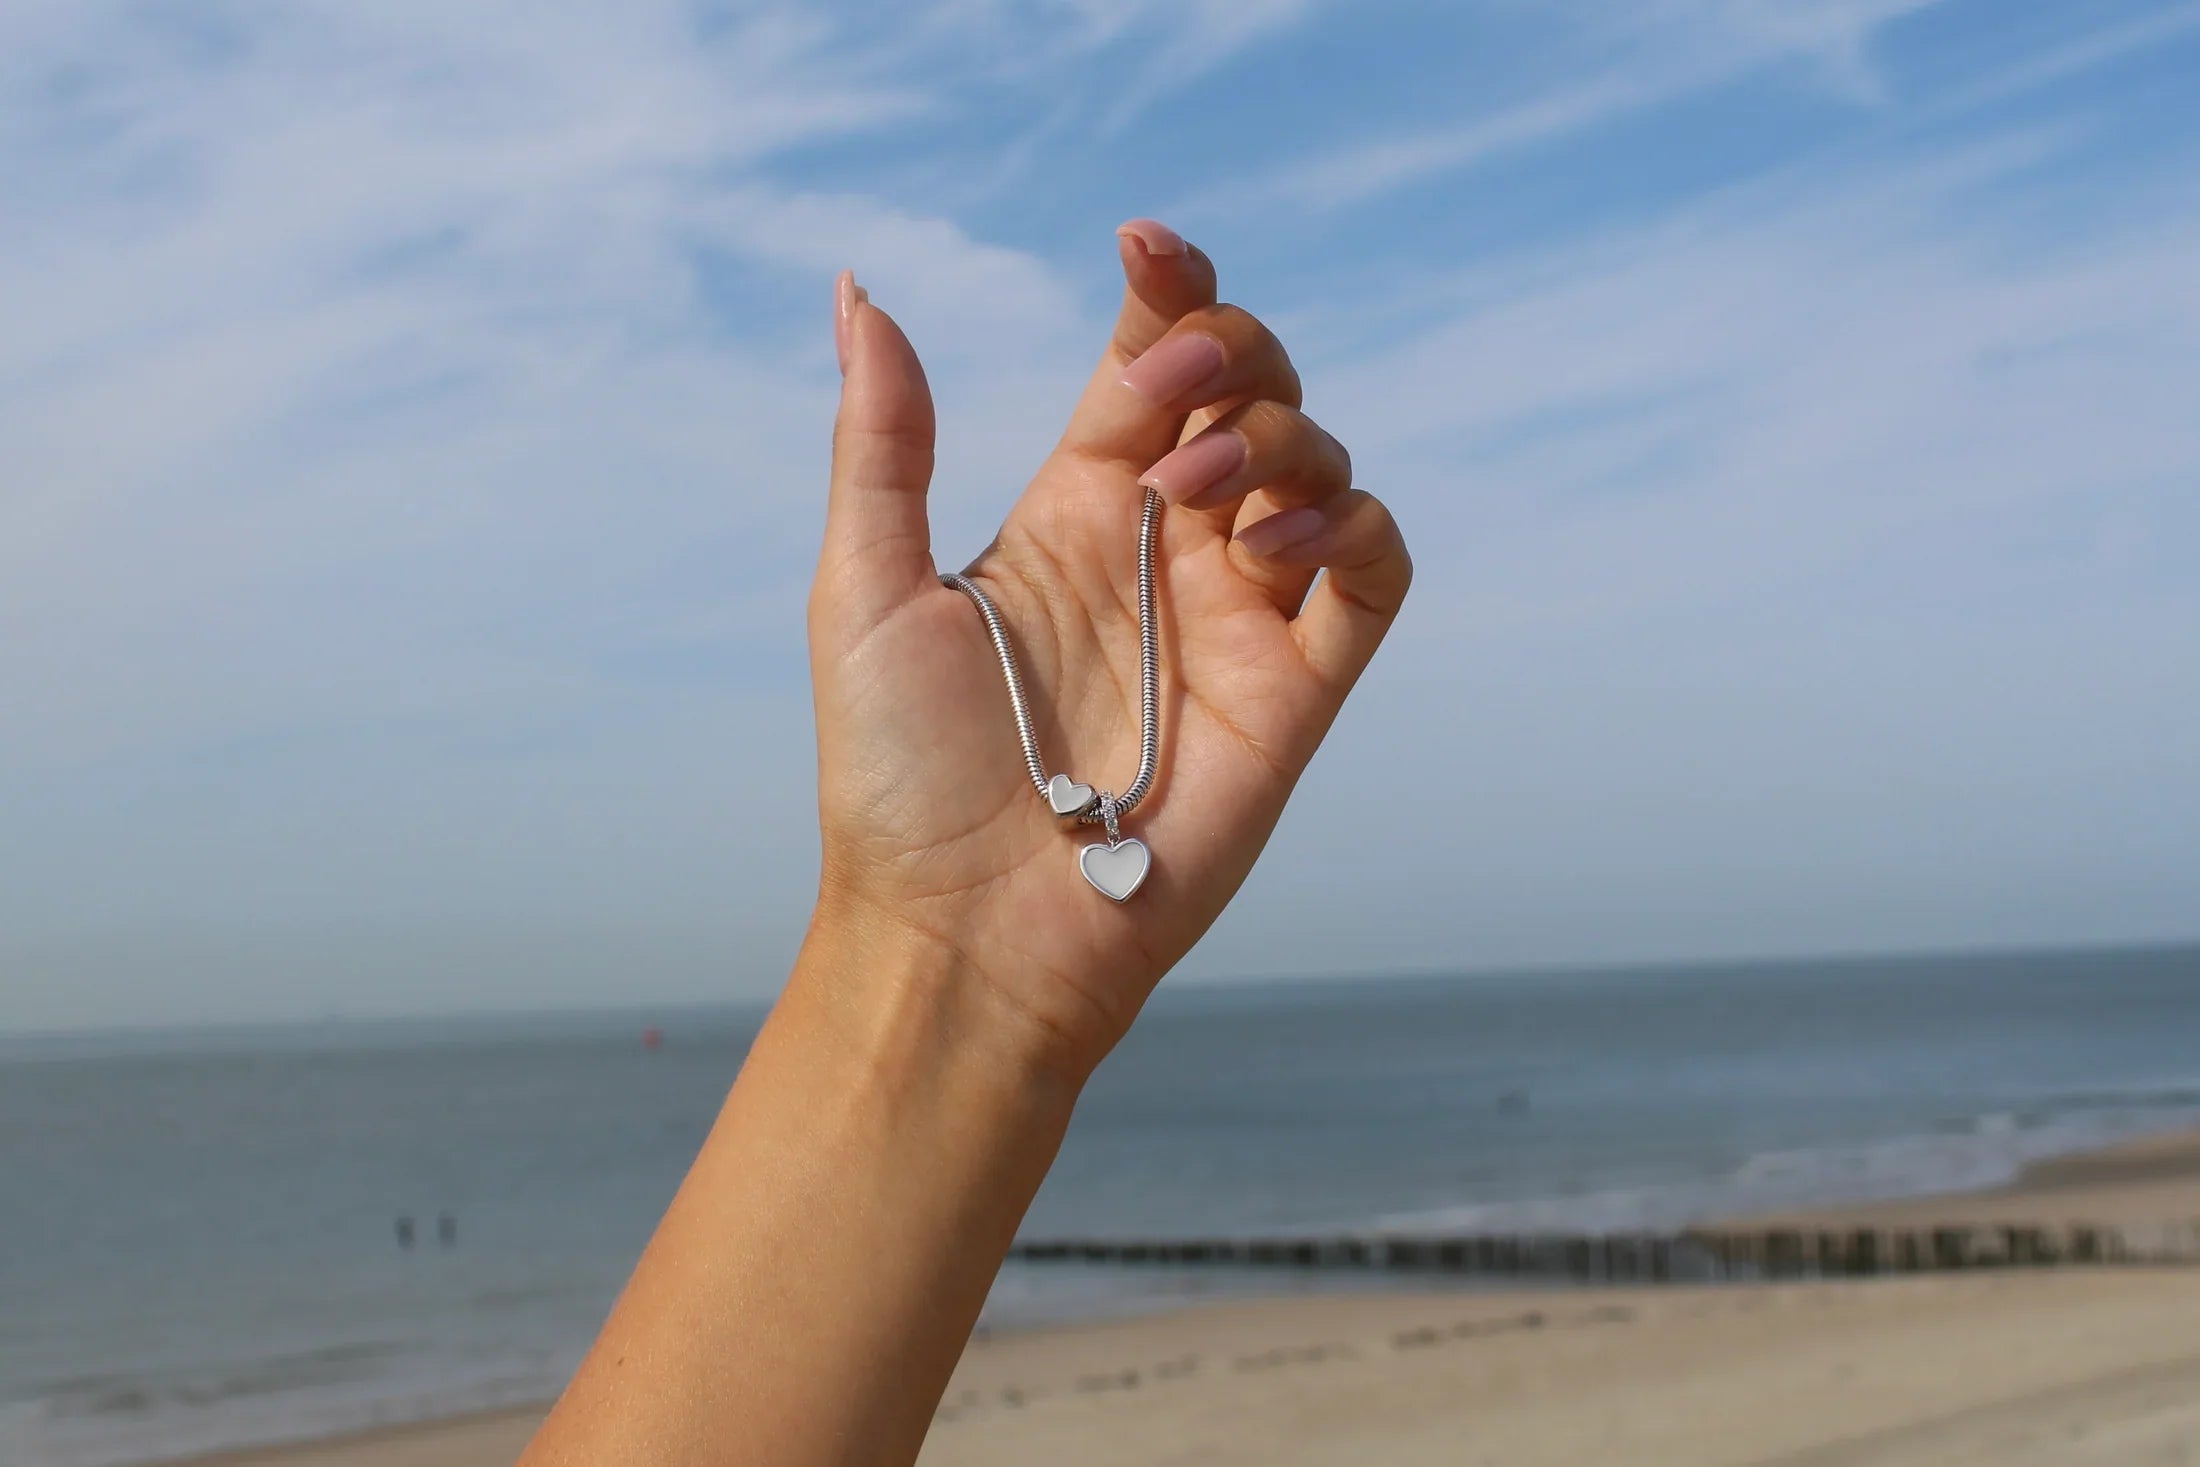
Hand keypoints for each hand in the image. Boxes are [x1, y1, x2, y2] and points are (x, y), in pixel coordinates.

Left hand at [810, 220, 1409, 1073]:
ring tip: (1202, 493)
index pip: (1146, 362)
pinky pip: (1373, 573)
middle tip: (1167, 401)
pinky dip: (1354, 522)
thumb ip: (882, 441)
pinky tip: (1282, 536)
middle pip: (1249, 389)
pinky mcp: (1297, 690)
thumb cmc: (898, 779)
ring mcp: (1236, 616)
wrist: (966, 934)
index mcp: (1073, 510)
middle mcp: (1165, 548)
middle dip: (1228, 352)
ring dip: (1280, 437)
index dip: (1168, 291)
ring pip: (1318, 461)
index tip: (1145, 250)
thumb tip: (856, 291)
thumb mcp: (866, 590)